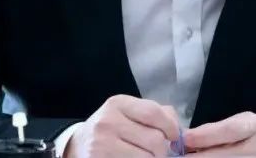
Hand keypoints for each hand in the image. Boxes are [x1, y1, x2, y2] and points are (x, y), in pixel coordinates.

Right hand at [64, 94, 179, 157]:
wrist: (78, 145)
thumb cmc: (110, 127)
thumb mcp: (127, 112)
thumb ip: (153, 113)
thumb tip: (177, 127)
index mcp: (118, 103)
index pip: (153, 113)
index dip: (170, 127)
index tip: (174, 136)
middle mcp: (108, 121)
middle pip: (154, 139)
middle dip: (162, 150)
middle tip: (159, 152)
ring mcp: (102, 144)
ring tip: (147, 157)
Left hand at [183, 112, 255, 155]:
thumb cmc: (242, 134)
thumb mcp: (232, 124)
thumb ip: (211, 130)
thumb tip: (184, 138)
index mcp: (255, 127)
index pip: (230, 130)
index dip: (206, 135)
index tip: (185, 139)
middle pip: (227, 155)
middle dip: (200, 157)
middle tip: (180, 157)